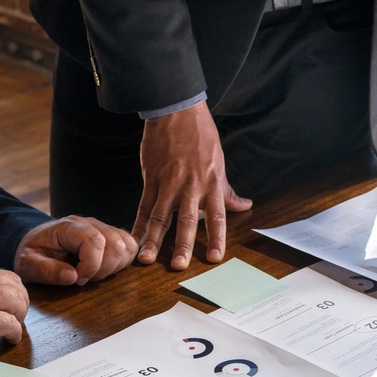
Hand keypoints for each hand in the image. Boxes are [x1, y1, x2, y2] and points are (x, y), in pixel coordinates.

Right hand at [0, 260, 27, 364]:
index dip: (3, 288)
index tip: (5, 299)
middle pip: (11, 281)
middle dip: (19, 297)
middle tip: (18, 311)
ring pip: (16, 299)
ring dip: (21, 313)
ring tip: (17, 323)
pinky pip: (10, 323)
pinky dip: (15, 332)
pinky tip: (11, 338)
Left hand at [14, 216, 137, 285]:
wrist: (38, 243)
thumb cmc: (34, 253)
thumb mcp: (27, 264)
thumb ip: (46, 270)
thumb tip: (73, 276)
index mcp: (70, 227)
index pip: (95, 241)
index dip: (92, 266)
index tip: (79, 280)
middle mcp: (91, 223)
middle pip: (116, 244)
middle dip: (104, 269)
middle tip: (86, 279)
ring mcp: (104, 228)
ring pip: (127, 246)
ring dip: (115, 267)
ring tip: (95, 274)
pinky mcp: (113, 237)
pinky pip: (130, 248)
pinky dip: (123, 262)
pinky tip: (106, 269)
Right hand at [133, 102, 251, 269]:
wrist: (176, 111)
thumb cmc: (201, 136)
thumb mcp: (219, 162)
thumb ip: (227, 190)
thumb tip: (244, 206)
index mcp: (211, 184)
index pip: (216, 217)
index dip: (216, 238)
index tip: (214, 258)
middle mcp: (190, 187)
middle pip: (185, 221)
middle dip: (181, 245)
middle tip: (178, 266)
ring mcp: (168, 183)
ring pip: (159, 217)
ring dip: (151, 240)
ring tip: (145, 259)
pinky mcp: (150, 178)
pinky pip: (143, 205)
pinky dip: (136, 224)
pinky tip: (132, 238)